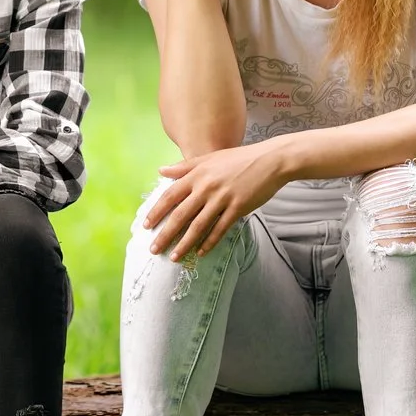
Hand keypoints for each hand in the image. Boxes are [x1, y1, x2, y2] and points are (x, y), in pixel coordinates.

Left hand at [144, 144, 284, 259]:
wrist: (269, 160)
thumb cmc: (239, 159)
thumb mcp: (209, 158)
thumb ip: (184, 166)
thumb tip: (161, 171)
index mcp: (197, 174)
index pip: (170, 196)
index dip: (157, 212)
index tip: (146, 226)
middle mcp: (206, 187)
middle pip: (180, 215)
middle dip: (165, 234)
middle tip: (154, 249)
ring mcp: (222, 198)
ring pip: (198, 225)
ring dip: (184, 243)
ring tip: (174, 257)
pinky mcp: (238, 208)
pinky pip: (220, 229)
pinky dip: (209, 242)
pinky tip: (200, 252)